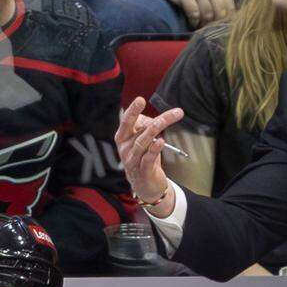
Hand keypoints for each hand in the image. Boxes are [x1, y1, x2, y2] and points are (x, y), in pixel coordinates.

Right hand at [116, 98, 183, 215]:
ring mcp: (132, 161)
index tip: (141, 100)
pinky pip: (147, 159)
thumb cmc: (145, 159)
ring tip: (164, 121)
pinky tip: (160, 141)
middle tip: (160, 110)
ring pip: (142, 143)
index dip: (133, 110)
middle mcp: (124, 148)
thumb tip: (156, 118)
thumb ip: (147, 128)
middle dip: (145, 117)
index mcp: (122, 138)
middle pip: (136, 130)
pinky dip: (154, 149)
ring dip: (154, 130)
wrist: (146, 186)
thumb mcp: (144, 141)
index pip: (126, 121)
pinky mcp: (142, 172)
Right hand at [128, 0, 235, 28]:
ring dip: (203, 25)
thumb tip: (226, 21)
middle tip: (208, 30)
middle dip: (215, 25)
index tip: (222, 29)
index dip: (228, 21)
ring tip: (199, 27)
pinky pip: (194, 13)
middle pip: (221, 12)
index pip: (230, 6)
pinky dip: (193, 21)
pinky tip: (191, 22)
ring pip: (208, 14)